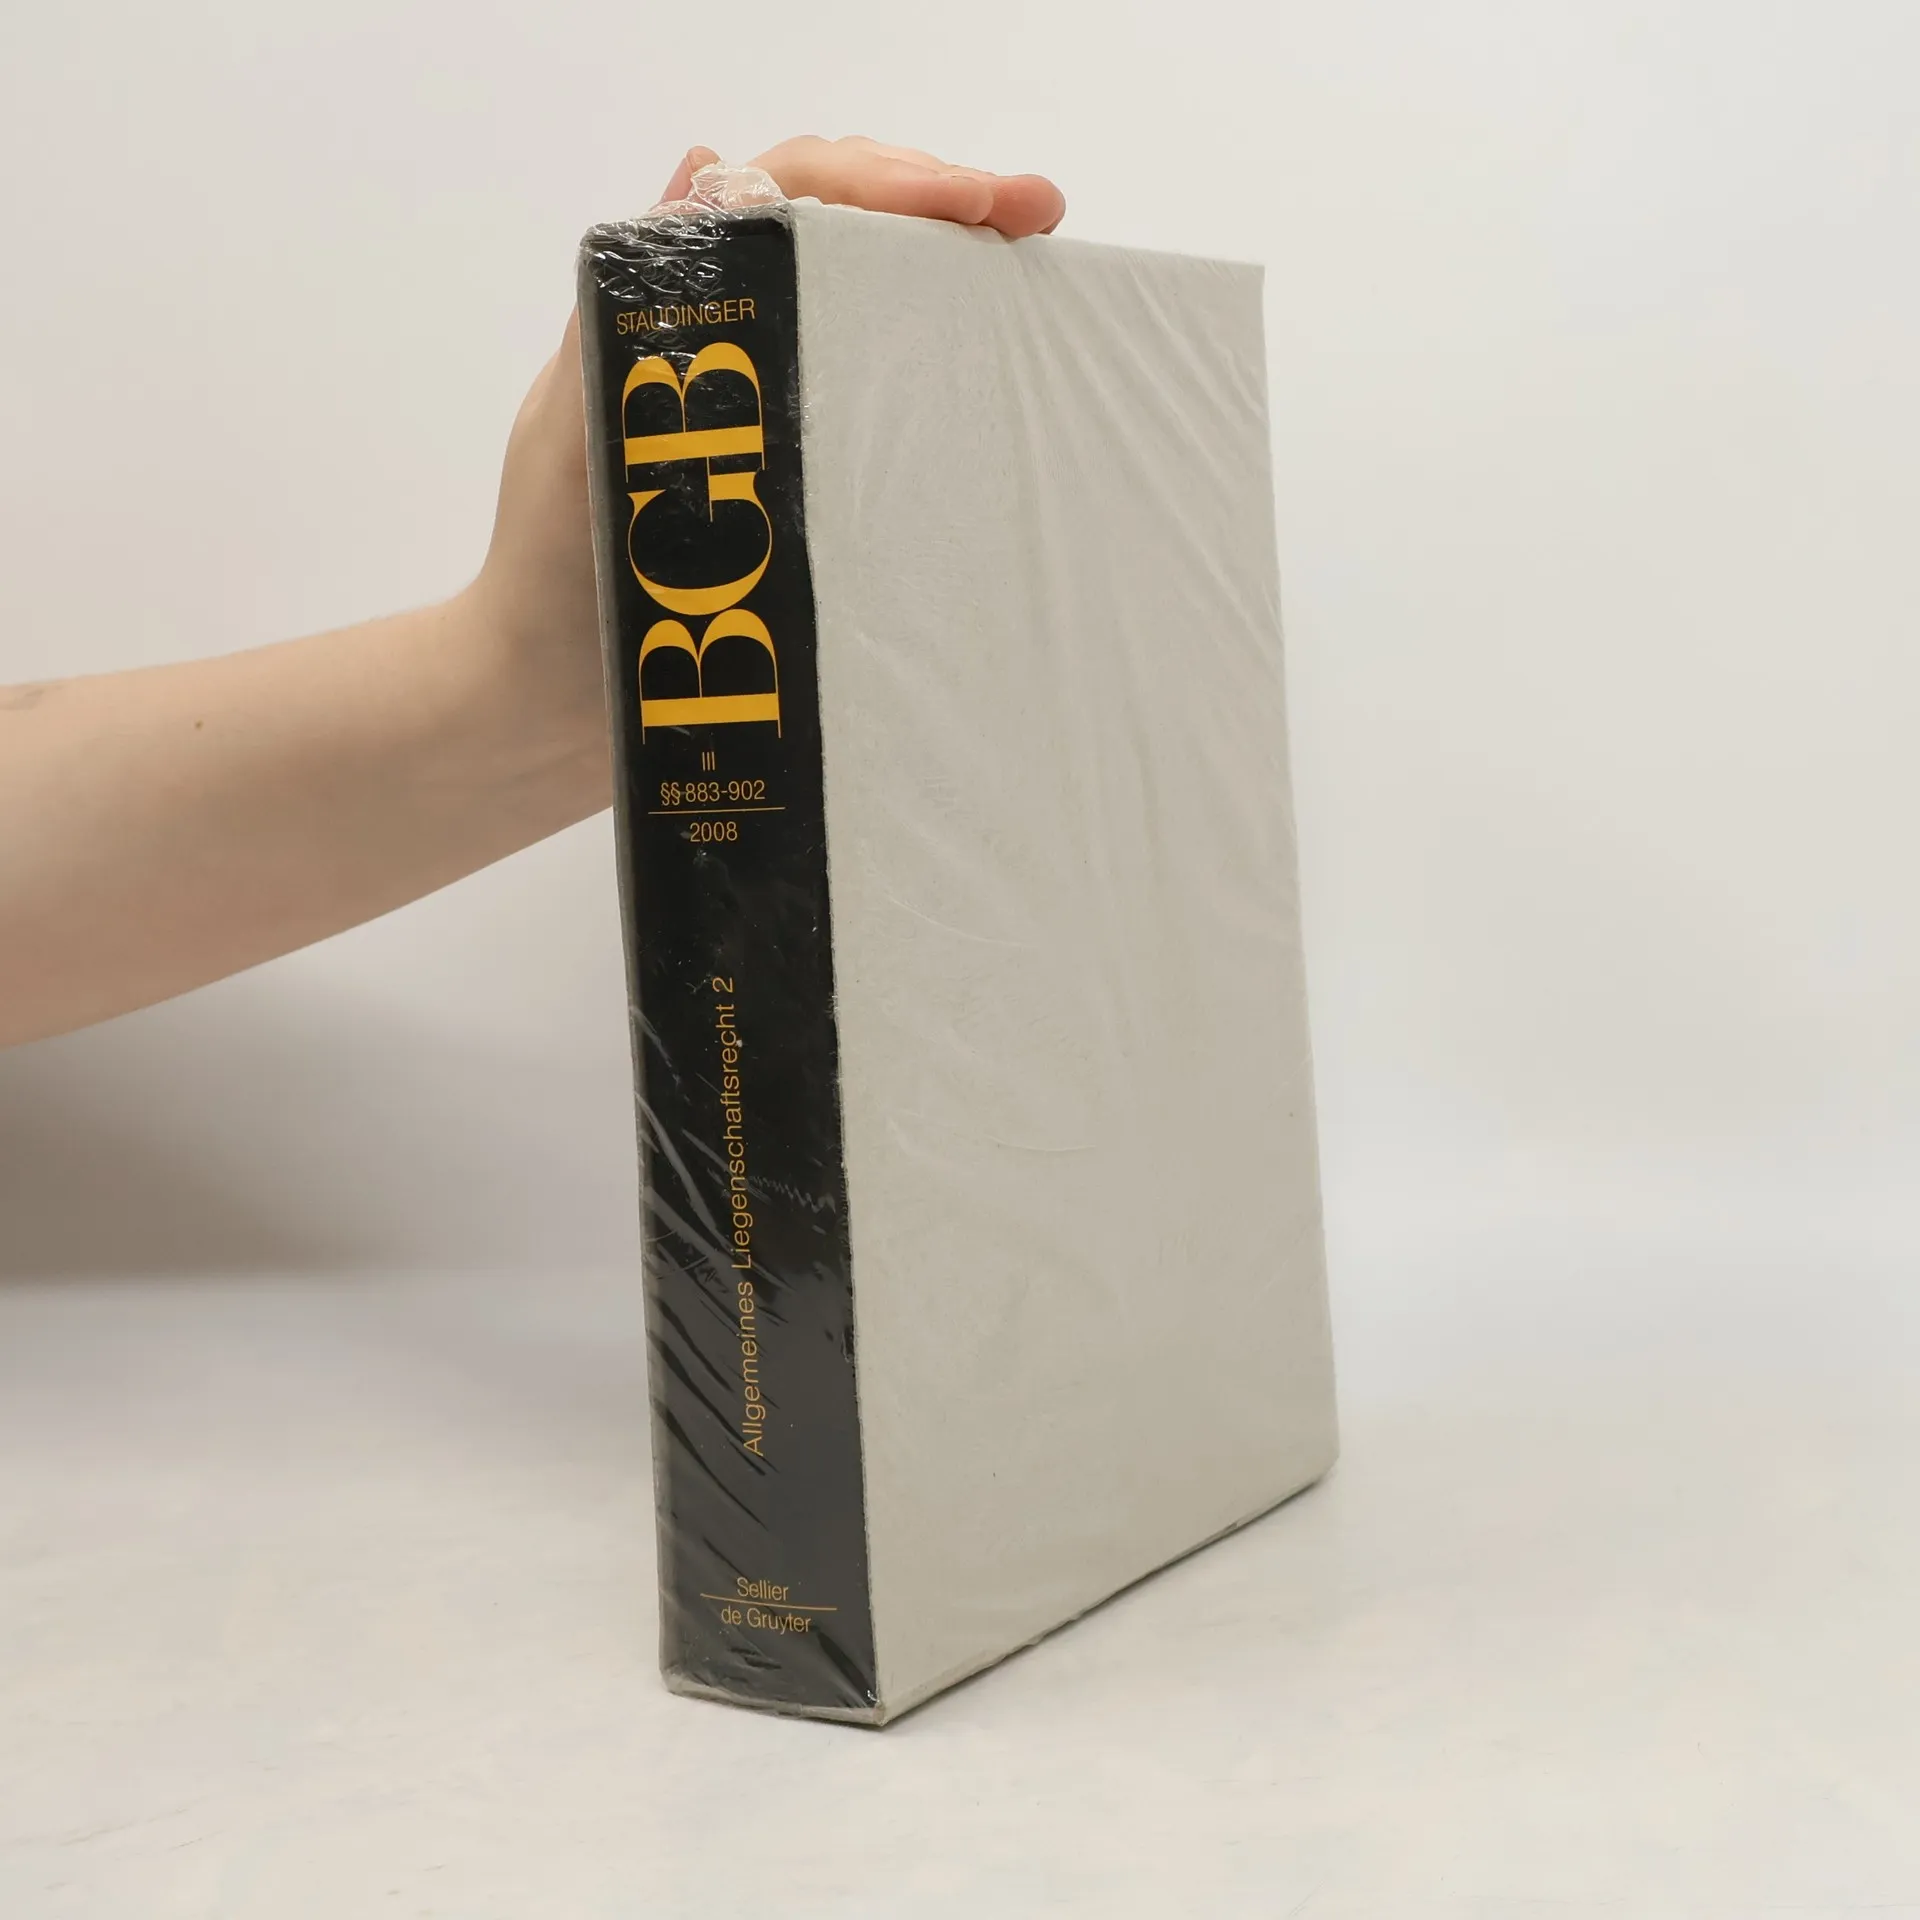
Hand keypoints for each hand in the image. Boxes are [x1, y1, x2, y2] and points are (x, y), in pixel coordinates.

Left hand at [469, 138, 1066, 803]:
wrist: (548, 712)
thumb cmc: (548, 584)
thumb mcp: (577, 437)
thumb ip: (629, 317)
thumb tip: (704, 164)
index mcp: (673, 315)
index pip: (789, 198)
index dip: (886, 182)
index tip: (977, 202)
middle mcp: (731, 353)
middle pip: (846, 236)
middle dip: (945, 209)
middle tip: (1037, 215)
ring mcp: (772, 423)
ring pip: (870, 312)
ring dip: (953, 278)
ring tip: (1036, 274)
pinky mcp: (800, 494)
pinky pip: (876, 416)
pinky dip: (938, 379)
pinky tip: (995, 378)